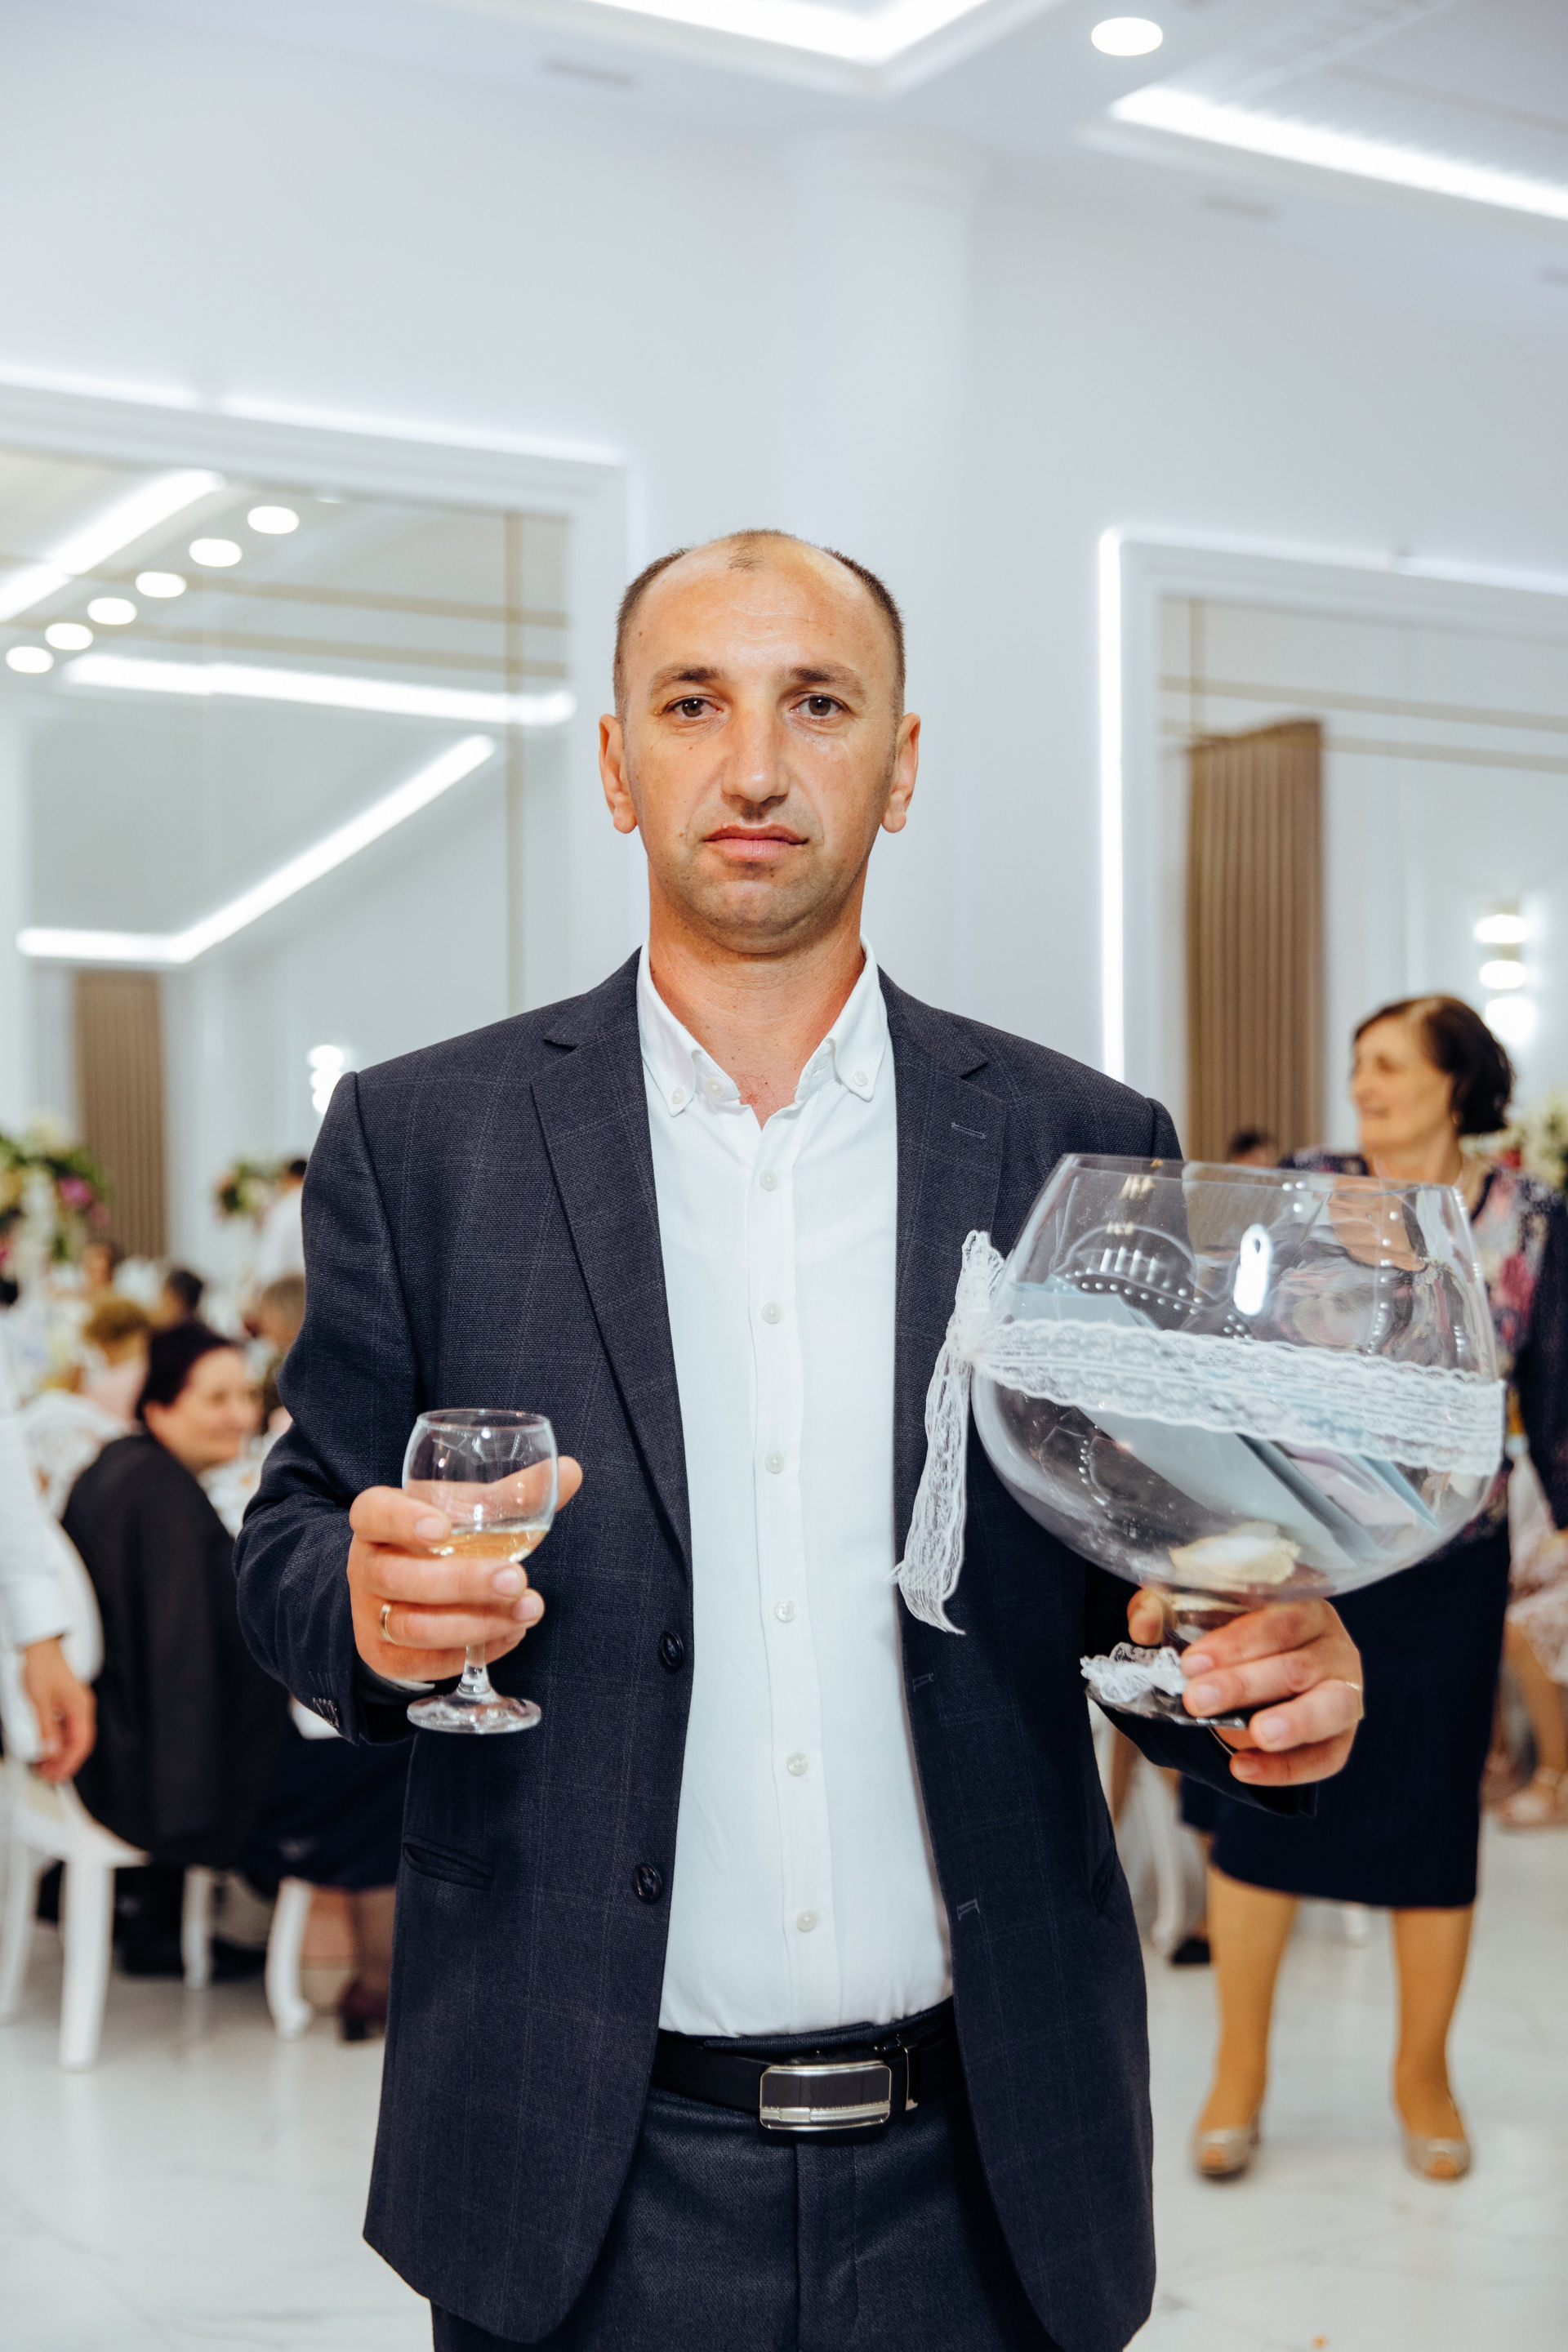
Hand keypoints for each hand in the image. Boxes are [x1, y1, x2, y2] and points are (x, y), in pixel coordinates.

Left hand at [20, 1636, 95, 1781]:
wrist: (40, 1647)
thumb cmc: (42, 1666)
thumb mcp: (39, 1701)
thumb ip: (46, 1728)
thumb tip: (50, 1751)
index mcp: (80, 1707)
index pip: (80, 1743)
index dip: (69, 1763)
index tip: (56, 1775)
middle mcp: (82, 1708)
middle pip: (80, 1743)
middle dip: (66, 1762)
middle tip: (49, 1776)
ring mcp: (76, 1706)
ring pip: (74, 1737)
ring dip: (61, 1754)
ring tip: (46, 1766)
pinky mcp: (68, 1704)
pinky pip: (68, 1728)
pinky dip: (59, 1742)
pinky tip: (48, 1748)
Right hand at [347, 1461, 582, 1682]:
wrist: (402, 1595)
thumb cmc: (439, 1542)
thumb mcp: (467, 1512)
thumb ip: (513, 1495)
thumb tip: (571, 1470)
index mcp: (378, 1520)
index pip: (373, 1513)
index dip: (402, 1520)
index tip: (442, 1530)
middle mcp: (365, 1566)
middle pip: (399, 1577)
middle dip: (463, 1582)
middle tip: (515, 1578)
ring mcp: (370, 1615)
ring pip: (412, 1626)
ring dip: (476, 1622)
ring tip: (527, 1610)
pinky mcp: (386, 1656)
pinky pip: (425, 1661)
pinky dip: (474, 1649)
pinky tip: (511, 1633)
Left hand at [1126, 1589, 1362, 1786]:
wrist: (1261, 1669)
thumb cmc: (1230, 1631)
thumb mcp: (1193, 1609)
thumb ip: (1162, 1608)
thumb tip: (1143, 1627)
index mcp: (1302, 1605)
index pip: (1277, 1619)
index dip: (1236, 1642)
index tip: (1192, 1663)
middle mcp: (1332, 1644)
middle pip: (1297, 1665)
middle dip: (1244, 1685)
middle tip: (1197, 1701)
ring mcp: (1347, 1690)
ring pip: (1332, 1707)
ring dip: (1293, 1722)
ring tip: (1255, 1735)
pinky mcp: (1343, 1735)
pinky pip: (1327, 1757)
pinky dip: (1288, 1768)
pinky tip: (1243, 1769)